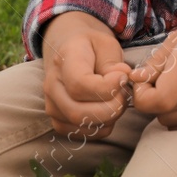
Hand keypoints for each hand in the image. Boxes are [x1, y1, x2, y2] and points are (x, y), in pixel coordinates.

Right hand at [40, 11, 133, 139]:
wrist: (69, 50)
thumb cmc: (91, 47)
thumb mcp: (106, 43)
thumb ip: (113, 62)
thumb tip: (121, 78)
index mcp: (63, 60)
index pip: (79, 85)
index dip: (107, 88)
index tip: (123, 77)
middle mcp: (52, 85)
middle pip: (78, 112)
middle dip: (111, 108)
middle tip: (125, 93)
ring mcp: (52, 105)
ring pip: (80, 125)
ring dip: (108, 118)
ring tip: (118, 99)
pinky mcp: (58, 120)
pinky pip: (80, 133)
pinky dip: (101, 127)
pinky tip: (109, 110)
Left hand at [127, 16, 176, 129]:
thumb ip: (155, 62)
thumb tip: (134, 81)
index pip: (157, 100)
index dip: (142, 95)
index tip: (143, 81)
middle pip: (161, 112)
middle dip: (151, 100)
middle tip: (157, 82)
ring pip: (171, 121)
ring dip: (164, 109)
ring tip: (174, 87)